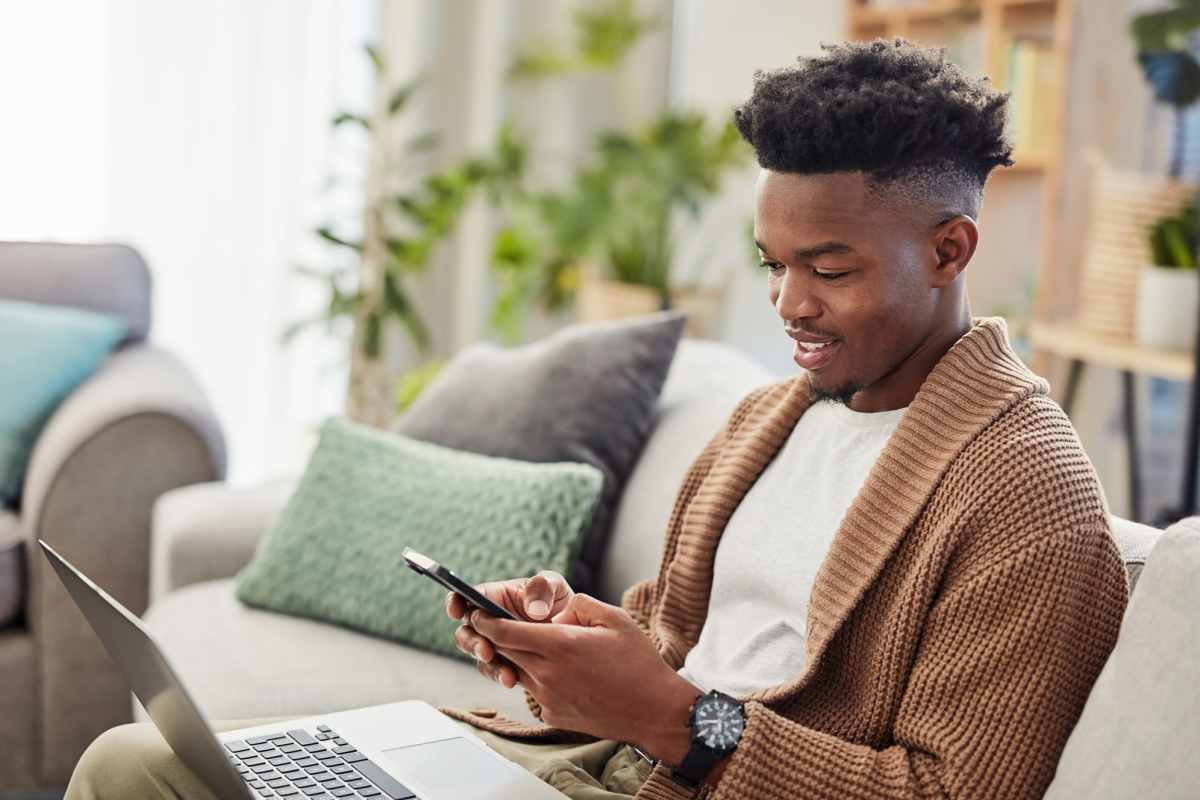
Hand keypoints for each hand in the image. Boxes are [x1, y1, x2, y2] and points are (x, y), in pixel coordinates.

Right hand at [445, 570, 572, 688]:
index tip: (456, 611)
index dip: (455, 602)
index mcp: (494, 596)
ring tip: (505, 673)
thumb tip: (533, 610)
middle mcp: (489, 621)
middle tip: (486, 651)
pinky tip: (512, 680)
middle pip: (466, 631)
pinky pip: (494, 670)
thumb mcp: (554, 586)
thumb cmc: (557, 600)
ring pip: (477, 654)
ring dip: (488, 664)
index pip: (466, 597)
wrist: (573, 630)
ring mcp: (495, 643)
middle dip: (471, 642)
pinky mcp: (505, 662)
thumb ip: (542, 588)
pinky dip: (500, 676)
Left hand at [469, 593, 702, 761]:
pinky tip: (558, 673)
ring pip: (516, 672)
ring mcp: (548, 698)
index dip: (485, 620)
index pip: (505, 631)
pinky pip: (534, 692)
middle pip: (504, 651)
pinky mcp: (553, 715)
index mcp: (560, 645)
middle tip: (487, 624)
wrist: (653, 711)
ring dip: (515, 658)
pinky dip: (536, 679)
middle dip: (492, 637)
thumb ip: (582, 605)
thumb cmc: (639, 663)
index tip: (476, 612)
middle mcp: (548, 673)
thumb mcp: (615, 619)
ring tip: (530, 646)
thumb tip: (560, 608)